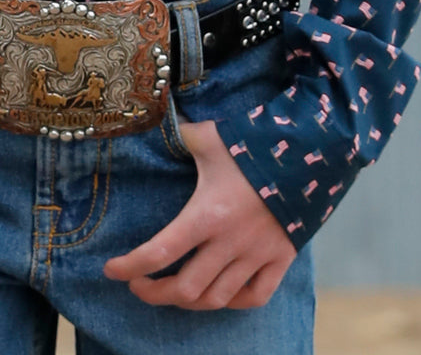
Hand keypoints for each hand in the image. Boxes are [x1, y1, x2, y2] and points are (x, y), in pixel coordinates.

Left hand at [103, 117, 294, 310]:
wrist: (309, 150)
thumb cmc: (252, 142)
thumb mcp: (209, 137)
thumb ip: (178, 136)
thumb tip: (148, 119)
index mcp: (208, 213)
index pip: (160, 252)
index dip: (130, 266)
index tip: (111, 269)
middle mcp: (231, 242)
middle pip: (185, 288)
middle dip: (154, 293)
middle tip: (139, 284)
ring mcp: (258, 255)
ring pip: (216, 298)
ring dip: (188, 300)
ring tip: (172, 289)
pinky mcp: (281, 259)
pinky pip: (255, 297)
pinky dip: (233, 301)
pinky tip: (218, 292)